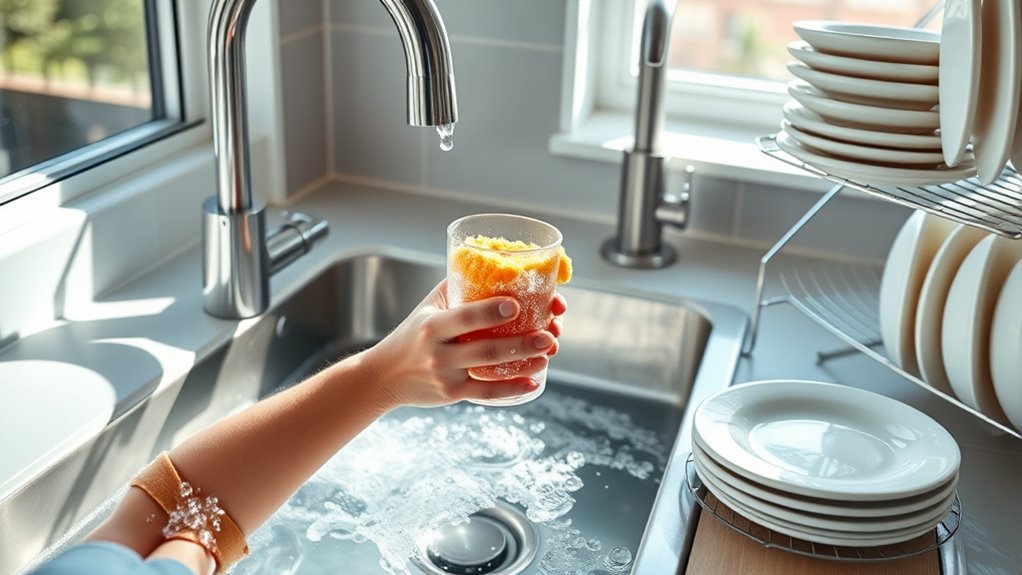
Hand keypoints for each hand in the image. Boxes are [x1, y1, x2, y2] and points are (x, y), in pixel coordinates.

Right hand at [362, 280, 566, 409]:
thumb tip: (494, 262)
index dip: (490, 311)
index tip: (516, 305)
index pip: (464, 316)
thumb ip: (457, 286)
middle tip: (549, 332)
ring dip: (524, 361)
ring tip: (549, 351)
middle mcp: (438, 352)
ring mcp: (446, 375)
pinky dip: (512, 389)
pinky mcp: (452, 394)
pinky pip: (486, 393)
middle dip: (522, 341)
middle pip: (486, 347)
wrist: (385, 375)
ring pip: (490, 371)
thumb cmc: (413, 333)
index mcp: (432, 325)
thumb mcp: (428, 306)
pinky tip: (533, 382)